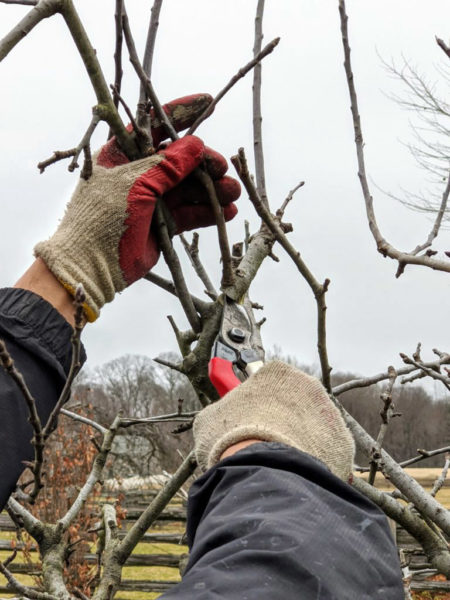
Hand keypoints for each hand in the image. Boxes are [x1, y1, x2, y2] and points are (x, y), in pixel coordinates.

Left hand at [34, 95, 239, 321]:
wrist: (92, 266)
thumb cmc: (101, 218)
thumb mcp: (133, 184)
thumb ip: (166, 166)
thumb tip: (196, 145)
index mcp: (121, 155)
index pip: (153, 126)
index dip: (180, 113)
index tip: (207, 103)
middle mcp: (138, 174)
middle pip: (178, 159)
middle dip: (203, 162)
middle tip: (222, 166)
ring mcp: (152, 199)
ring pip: (188, 187)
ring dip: (211, 188)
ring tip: (233, 192)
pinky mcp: (163, 223)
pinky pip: (190, 212)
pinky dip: (208, 211)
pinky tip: (227, 211)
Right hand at [193, 361, 354, 480]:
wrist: (261, 470)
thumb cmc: (231, 439)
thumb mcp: (210, 419)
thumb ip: (221, 411)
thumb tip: (217, 419)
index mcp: (277, 373)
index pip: (267, 382)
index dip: (255, 403)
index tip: (246, 419)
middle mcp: (309, 385)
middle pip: (293, 403)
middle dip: (280, 422)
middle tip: (261, 443)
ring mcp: (329, 414)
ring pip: (311, 427)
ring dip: (298, 441)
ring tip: (277, 463)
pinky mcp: (342, 444)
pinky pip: (326, 452)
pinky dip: (314, 462)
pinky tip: (294, 473)